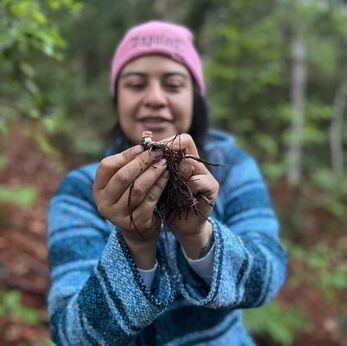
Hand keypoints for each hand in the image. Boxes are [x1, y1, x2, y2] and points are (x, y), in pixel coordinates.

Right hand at [92, 145, 169, 267]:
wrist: (138, 230)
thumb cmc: (131, 197)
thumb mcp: (125, 183)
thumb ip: (129, 165)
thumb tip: (146, 146)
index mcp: (98, 189)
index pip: (107, 166)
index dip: (125, 155)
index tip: (143, 148)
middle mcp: (104, 203)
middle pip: (122, 177)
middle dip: (142, 162)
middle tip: (157, 153)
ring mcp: (118, 215)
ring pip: (137, 188)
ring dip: (153, 173)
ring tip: (164, 163)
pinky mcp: (135, 222)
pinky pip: (150, 199)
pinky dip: (159, 185)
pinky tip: (167, 176)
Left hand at [160, 134, 218, 257]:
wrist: (182, 227)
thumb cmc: (167, 203)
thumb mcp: (159, 183)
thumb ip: (156, 168)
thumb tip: (144, 151)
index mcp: (185, 160)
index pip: (182, 140)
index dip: (167, 143)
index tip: (152, 152)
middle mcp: (197, 164)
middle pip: (185, 146)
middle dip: (167, 158)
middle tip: (158, 170)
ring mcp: (206, 175)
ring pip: (189, 163)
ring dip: (175, 175)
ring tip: (169, 188)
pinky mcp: (212, 187)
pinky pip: (197, 181)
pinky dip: (185, 189)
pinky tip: (179, 199)